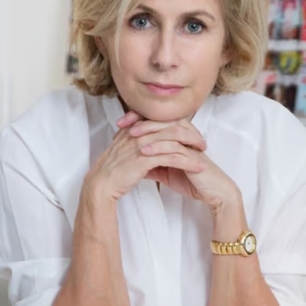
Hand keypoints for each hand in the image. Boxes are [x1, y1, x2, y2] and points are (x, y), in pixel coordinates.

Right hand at [83, 112, 207, 201]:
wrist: (101, 184)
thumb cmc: (113, 170)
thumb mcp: (125, 150)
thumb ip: (136, 141)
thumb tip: (148, 141)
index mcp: (133, 128)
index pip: (161, 120)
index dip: (179, 125)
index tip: (191, 133)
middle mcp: (138, 133)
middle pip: (171, 126)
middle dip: (190, 133)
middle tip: (202, 141)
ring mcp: (142, 144)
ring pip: (174, 139)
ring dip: (192, 146)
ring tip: (204, 152)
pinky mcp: (145, 159)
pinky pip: (173, 157)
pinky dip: (188, 161)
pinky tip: (198, 166)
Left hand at [120, 112, 240, 212]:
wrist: (213, 192)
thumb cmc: (192, 180)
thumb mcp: (165, 171)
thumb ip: (151, 163)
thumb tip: (132, 162)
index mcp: (179, 137)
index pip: (158, 120)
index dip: (139, 119)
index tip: (120, 123)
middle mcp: (186, 137)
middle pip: (164, 120)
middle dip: (142, 120)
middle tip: (123, 124)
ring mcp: (191, 145)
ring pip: (170, 130)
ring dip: (150, 132)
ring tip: (132, 135)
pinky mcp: (194, 157)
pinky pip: (176, 148)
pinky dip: (159, 148)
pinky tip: (145, 152)